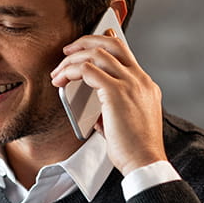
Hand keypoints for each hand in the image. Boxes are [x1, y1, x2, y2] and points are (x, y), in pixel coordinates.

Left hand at [51, 29, 165, 173]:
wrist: (145, 161)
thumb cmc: (134, 149)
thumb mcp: (126, 121)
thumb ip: (112, 108)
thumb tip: (93, 107)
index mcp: (145, 85)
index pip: (124, 52)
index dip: (102, 43)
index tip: (85, 46)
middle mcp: (140, 80)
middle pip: (112, 44)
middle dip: (85, 41)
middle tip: (67, 51)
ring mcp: (130, 83)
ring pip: (96, 53)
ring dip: (72, 59)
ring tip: (58, 71)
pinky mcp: (116, 92)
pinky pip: (87, 69)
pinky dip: (70, 71)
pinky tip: (61, 81)